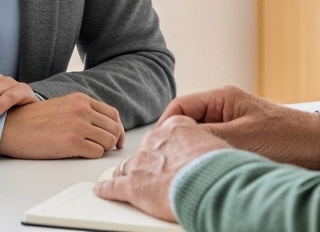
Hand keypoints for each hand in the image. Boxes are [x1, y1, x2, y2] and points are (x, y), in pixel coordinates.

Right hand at [0, 92, 126, 158]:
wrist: (12, 127)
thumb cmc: (34, 121)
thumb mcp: (62, 107)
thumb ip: (82, 112)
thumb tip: (103, 128)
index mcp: (81, 99)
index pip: (112, 114)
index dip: (117, 129)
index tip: (116, 139)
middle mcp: (83, 109)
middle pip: (114, 129)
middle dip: (112, 141)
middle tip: (105, 149)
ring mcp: (79, 125)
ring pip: (109, 141)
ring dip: (102, 149)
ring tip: (88, 150)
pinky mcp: (73, 142)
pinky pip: (97, 152)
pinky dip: (92, 155)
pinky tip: (79, 154)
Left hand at [93, 115, 229, 221]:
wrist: (209, 183)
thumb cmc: (217, 167)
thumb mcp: (216, 145)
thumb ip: (204, 146)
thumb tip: (209, 155)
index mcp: (176, 127)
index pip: (163, 135)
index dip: (164, 148)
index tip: (165, 154)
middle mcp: (155, 141)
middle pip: (144, 151)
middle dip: (146, 162)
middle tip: (152, 173)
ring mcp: (141, 163)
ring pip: (127, 167)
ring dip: (126, 174)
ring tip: (124, 180)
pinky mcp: (132, 185)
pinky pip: (112, 187)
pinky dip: (106, 190)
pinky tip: (101, 191)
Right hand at [162, 85, 319, 168]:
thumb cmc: (288, 137)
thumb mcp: (242, 137)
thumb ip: (208, 137)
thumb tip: (177, 141)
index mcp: (223, 98)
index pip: (180, 107)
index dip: (165, 126)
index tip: (157, 147)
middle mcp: (225, 110)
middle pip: (186, 124)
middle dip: (176, 142)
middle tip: (166, 161)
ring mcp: (232, 126)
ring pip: (199, 139)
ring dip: (192, 153)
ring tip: (185, 168)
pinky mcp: (240, 143)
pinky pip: (213, 150)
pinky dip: (206, 161)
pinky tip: (205, 173)